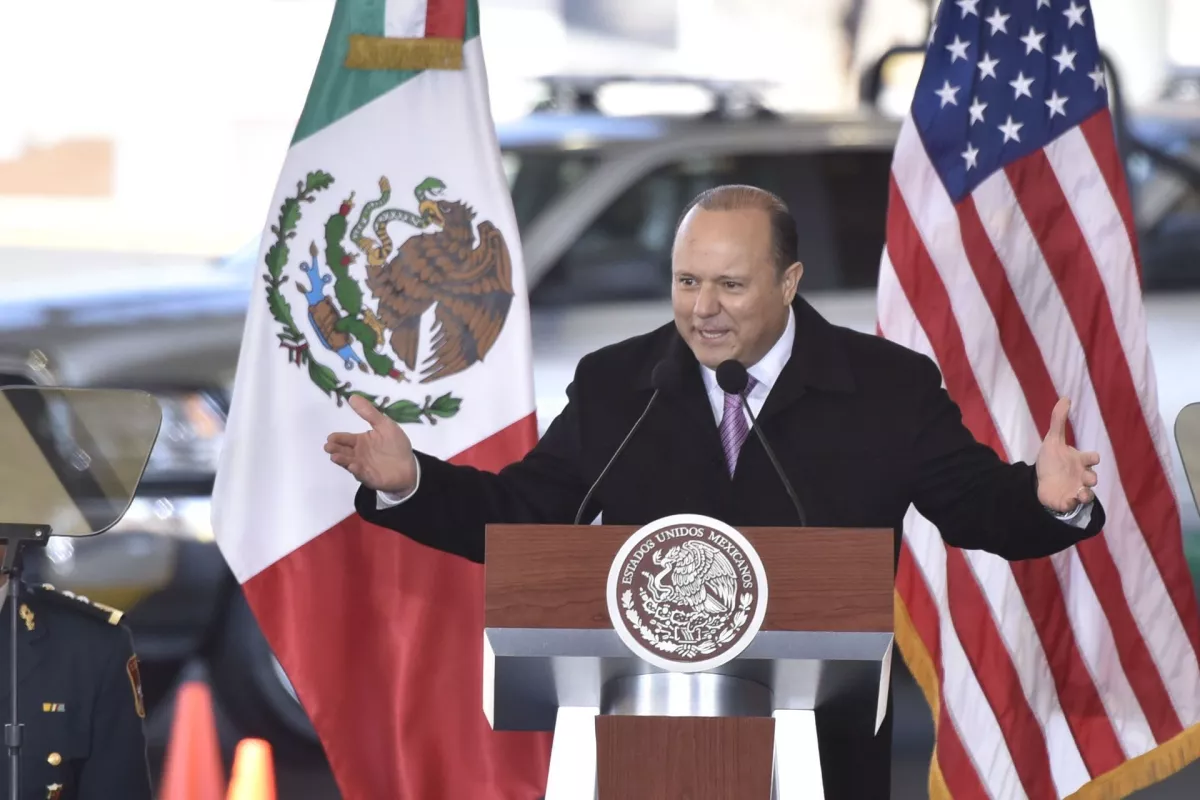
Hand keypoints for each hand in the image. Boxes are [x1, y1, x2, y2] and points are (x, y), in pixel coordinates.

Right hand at [324, 395, 417, 493]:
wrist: (409, 466)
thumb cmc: (396, 445)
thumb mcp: (384, 425)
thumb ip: (369, 413)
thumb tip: (352, 397)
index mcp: (360, 441)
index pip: (345, 439)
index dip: (337, 438)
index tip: (330, 437)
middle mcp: (358, 454)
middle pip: (343, 451)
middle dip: (335, 449)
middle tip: (328, 446)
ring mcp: (363, 467)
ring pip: (349, 463)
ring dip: (342, 460)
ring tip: (335, 457)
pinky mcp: (371, 477)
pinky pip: (362, 474)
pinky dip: (357, 471)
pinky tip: (353, 466)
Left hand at [1035, 397, 1100, 512]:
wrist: (1040, 481)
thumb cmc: (1052, 460)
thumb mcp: (1053, 440)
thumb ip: (1058, 420)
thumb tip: (1065, 397)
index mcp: (1080, 461)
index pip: (1092, 458)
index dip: (1093, 458)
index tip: (1091, 458)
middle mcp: (1081, 476)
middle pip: (1092, 478)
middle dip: (1091, 478)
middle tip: (1086, 478)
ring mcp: (1076, 489)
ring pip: (1087, 494)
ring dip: (1086, 494)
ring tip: (1081, 494)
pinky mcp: (1067, 501)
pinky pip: (1073, 504)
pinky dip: (1072, 503)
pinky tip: (1068, 500)